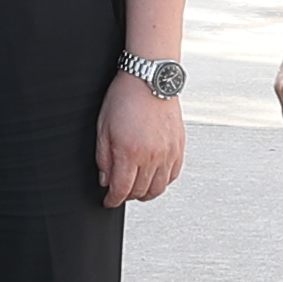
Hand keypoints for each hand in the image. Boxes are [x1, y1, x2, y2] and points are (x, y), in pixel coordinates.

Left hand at [96, 72, 185, 206]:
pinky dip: (163, 182)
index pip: (121, 190)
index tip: (108, 201)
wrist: (150, 79)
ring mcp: (168, 153)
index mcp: (129, 152)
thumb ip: (104, 157)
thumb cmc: (125, 97)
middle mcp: (151, 156)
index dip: (112, 200)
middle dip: (127, 196)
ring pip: (159, 188)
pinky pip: (173, 175)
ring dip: (146, 193)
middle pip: (140, 192)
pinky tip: (154, 177)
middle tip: (120, 192)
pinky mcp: (179, 147)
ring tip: (137, 189)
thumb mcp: (103, 127)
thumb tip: (106, 179)